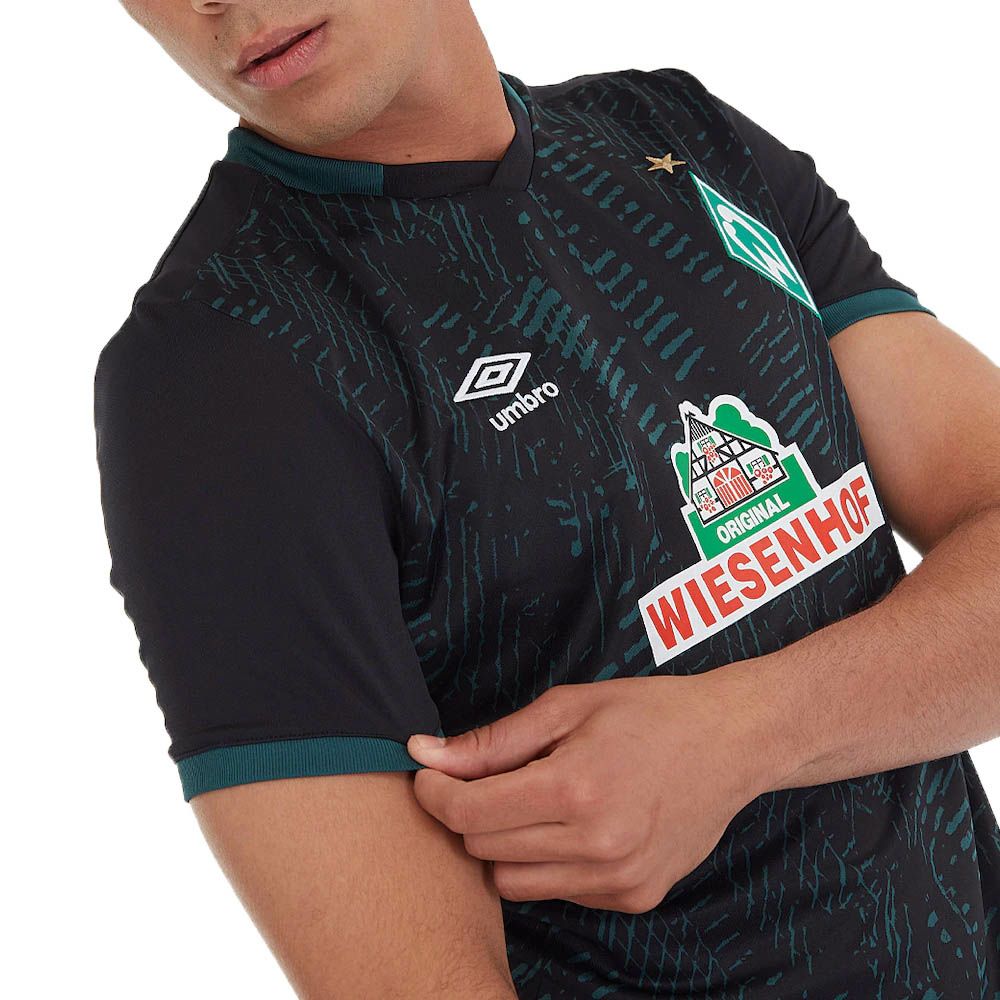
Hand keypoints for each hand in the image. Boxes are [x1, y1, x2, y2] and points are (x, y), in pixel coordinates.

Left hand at [406, 670, 774, 912]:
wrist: (731, 743)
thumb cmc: (648, 713)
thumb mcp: (567, 707)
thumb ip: (492, 739)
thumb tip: (423, 753)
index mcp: (575, 789)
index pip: (469, 815)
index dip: (436, 793)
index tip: (429, 775)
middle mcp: (596, 845)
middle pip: (485, 850)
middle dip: (472, 814)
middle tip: (492, 778)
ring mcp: (618, 880)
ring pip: (513, 883)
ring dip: (507, 844)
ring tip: (538, 800)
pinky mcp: (634, 898)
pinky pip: (558, 892)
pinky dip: (550, 862)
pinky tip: (577, 824)